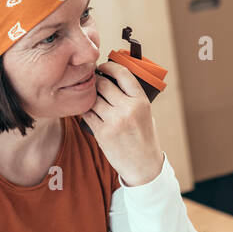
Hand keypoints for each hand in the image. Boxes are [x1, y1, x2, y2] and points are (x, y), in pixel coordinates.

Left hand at [81, 59, 162, 186]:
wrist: (143, 165)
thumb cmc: (143, 135)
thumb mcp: (146, 112)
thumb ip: (131, 95)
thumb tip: (111, 77)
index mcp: (141, 100)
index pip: (122, 73)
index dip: (109, 66)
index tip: (102, 66)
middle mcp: (128, 109)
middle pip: (103, 84)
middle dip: (96, 81)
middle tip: (94, 82)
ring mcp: (114, 121)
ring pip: (92, 99)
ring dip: (89, 97)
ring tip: (92, 99)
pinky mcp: (102, 133)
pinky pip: (87, 114)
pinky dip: (86, 111)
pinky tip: (89, 112)